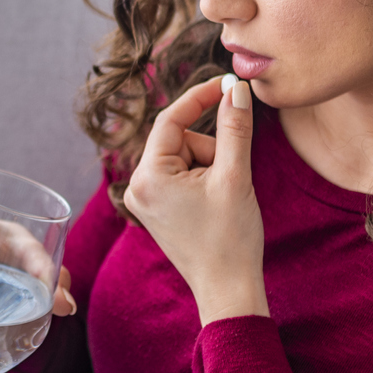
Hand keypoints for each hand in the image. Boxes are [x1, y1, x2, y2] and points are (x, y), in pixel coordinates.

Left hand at [121, 75, 269, 322]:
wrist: (228, 289)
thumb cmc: (230, 238)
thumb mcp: (235, 176)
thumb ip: (234, 128)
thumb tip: (236, 89)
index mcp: (148, 176)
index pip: (171, 120)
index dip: (201, 97)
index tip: (227, 84)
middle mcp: (137, 186)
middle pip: (180, 140)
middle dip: (211, 150)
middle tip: (230, 178)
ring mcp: (144, 199)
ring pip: (184, 157)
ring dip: (210, 167)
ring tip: (222, 199)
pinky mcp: (156, 209)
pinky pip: (181, 176)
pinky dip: (204, 179)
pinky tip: (215, 205)